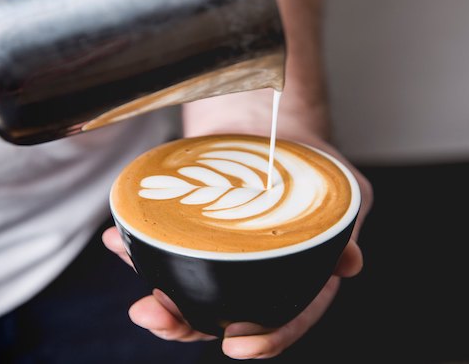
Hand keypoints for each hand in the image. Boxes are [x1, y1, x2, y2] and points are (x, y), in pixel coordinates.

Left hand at [102, 158, 371, 359]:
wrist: (272, 126)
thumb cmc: (312, 163)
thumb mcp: (343, 192)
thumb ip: (345, 229)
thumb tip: (350, 263)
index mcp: (297, 276)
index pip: (286, 316)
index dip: (266, 337)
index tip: (235, 344)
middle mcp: (254, 275)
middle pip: (222, 315)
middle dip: (185, 325)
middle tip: (156, 315)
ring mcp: (218, 256)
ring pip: (188, 291)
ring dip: (155, 294)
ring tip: (131, 277)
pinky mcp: (189, 232)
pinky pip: (164, 247)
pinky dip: (137, 246)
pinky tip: (118, 238)